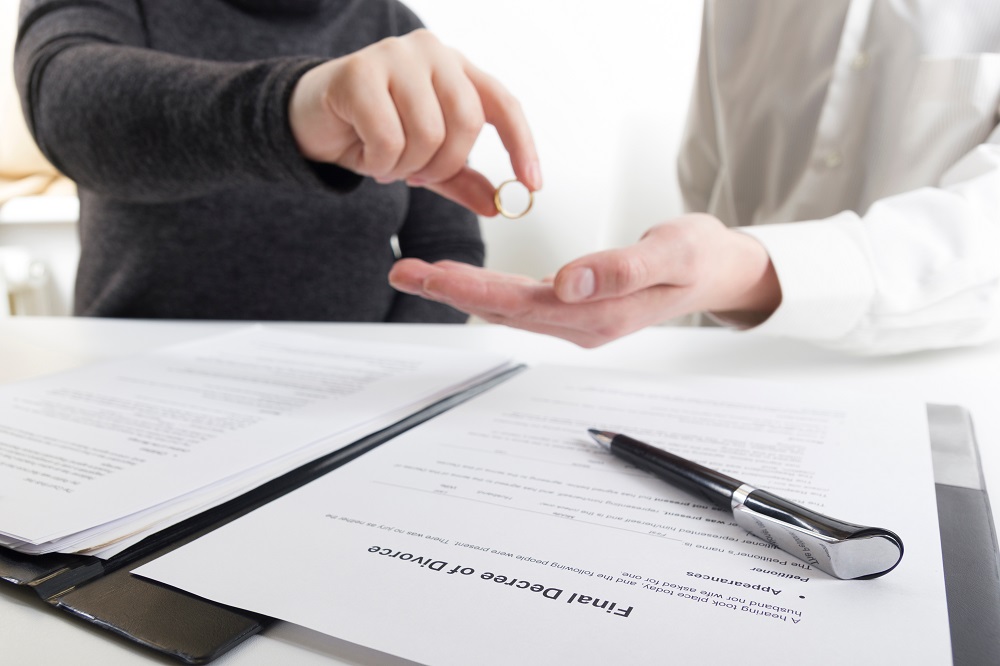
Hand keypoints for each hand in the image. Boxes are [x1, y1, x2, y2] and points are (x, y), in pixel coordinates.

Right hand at [288, 29, 540, 214]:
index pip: (502, 104)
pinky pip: (389, 138)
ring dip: (407, 167)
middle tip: (417, 177)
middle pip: (466, 122)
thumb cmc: (371, 132)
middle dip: (444, 164)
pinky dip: (380, 164)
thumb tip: (498, 206)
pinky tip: (366, 158)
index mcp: (455, 68)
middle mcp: (431, 52)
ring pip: (428, 133)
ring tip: (387, 164)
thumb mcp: (424, 161)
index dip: (522, 145)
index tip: (533, 185)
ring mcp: (395, 56)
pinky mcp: (358, 73)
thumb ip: (461, 179)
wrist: (309, 121)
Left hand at [388, 214, 781, 346]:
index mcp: (600, 314)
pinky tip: (461, 281)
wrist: (718, 270)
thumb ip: (623, 267)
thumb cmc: (699, 256)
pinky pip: (521, 304)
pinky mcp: (576, 309)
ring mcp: (578, 320)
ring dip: (461, 292)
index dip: (474, 288)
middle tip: (404, 271)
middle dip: (451, 290)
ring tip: (418, 273)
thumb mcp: (673, 252)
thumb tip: (570, 283)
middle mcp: (582, 324)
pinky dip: (486, 291)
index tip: (433, 273)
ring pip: (507, 309)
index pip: (523, 304)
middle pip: (504, 310)